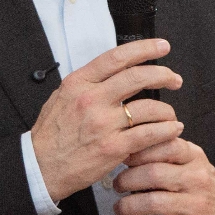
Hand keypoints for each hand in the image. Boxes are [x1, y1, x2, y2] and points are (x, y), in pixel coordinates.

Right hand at [31, 39, 183, 201]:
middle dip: (163, 75)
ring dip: (167, 110)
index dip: (144, 48)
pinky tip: (172, 130)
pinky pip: (148, 134)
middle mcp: (91, 100)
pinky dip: (165, 131)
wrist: (40, 167)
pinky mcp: (112, 148)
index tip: (161, 47)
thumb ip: (86, 84)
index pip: (116, 57)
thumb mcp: (60, 98)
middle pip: (137, 77)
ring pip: (148, 108)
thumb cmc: (50, 136)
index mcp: (78, 83)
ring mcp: (102, 124)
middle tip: (174, 79)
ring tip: (171, 115)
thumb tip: (111, 73)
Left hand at [112, 137, 214, 214]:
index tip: (123, 158)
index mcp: (195, 157)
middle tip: (117, 184)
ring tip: (119, 207)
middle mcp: (197, 179)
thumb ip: (167, 152)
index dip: (139, 152)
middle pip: (154, 174)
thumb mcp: (191, 163)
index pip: (166, 146)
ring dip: (127, 206)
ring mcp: (195, 205)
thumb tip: (130, 147)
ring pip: (152, 202)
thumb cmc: (199, 188)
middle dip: (127, 180)